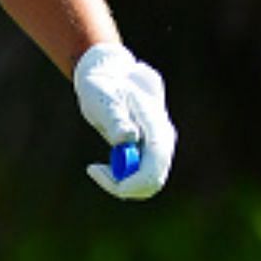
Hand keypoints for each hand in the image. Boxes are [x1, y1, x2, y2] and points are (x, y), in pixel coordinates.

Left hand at [73, 42, 175, 199]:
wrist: (112, 75)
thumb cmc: (105, 86)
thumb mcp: (104, 99)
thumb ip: (116, 119)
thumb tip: (128, 138)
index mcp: (156, 125)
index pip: (153, 166)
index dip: (131, 182)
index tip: (98, 173)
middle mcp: (164, 139)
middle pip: (154, 180)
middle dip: (125, 186)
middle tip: (96, 171)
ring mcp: (160, 146)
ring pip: (149, 182)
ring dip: (123, 182)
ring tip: (99, 167)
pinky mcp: (152, 151)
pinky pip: (142, 177)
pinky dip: (123, 178)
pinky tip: (106, 165)